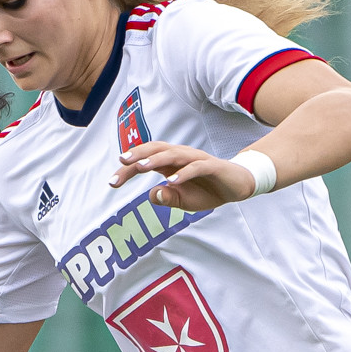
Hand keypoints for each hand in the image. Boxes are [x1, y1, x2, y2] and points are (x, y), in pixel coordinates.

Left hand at [109, 141, 256, 212]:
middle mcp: (181, 157)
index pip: (145, 161)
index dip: (128, 169)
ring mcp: (197, 159)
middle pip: (156, 150)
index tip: (112, 182)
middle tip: (122, 162)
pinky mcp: (212, 166)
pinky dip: (183, 173)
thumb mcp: (184, 201)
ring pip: (173, 155)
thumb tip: (152, 195)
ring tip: (140, 167)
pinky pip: (195, 167)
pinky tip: (171, 181)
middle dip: (138, 155)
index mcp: (170, 164)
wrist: (238, 187)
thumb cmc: (208, 191)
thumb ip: (167, 198)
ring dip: (156, 159)